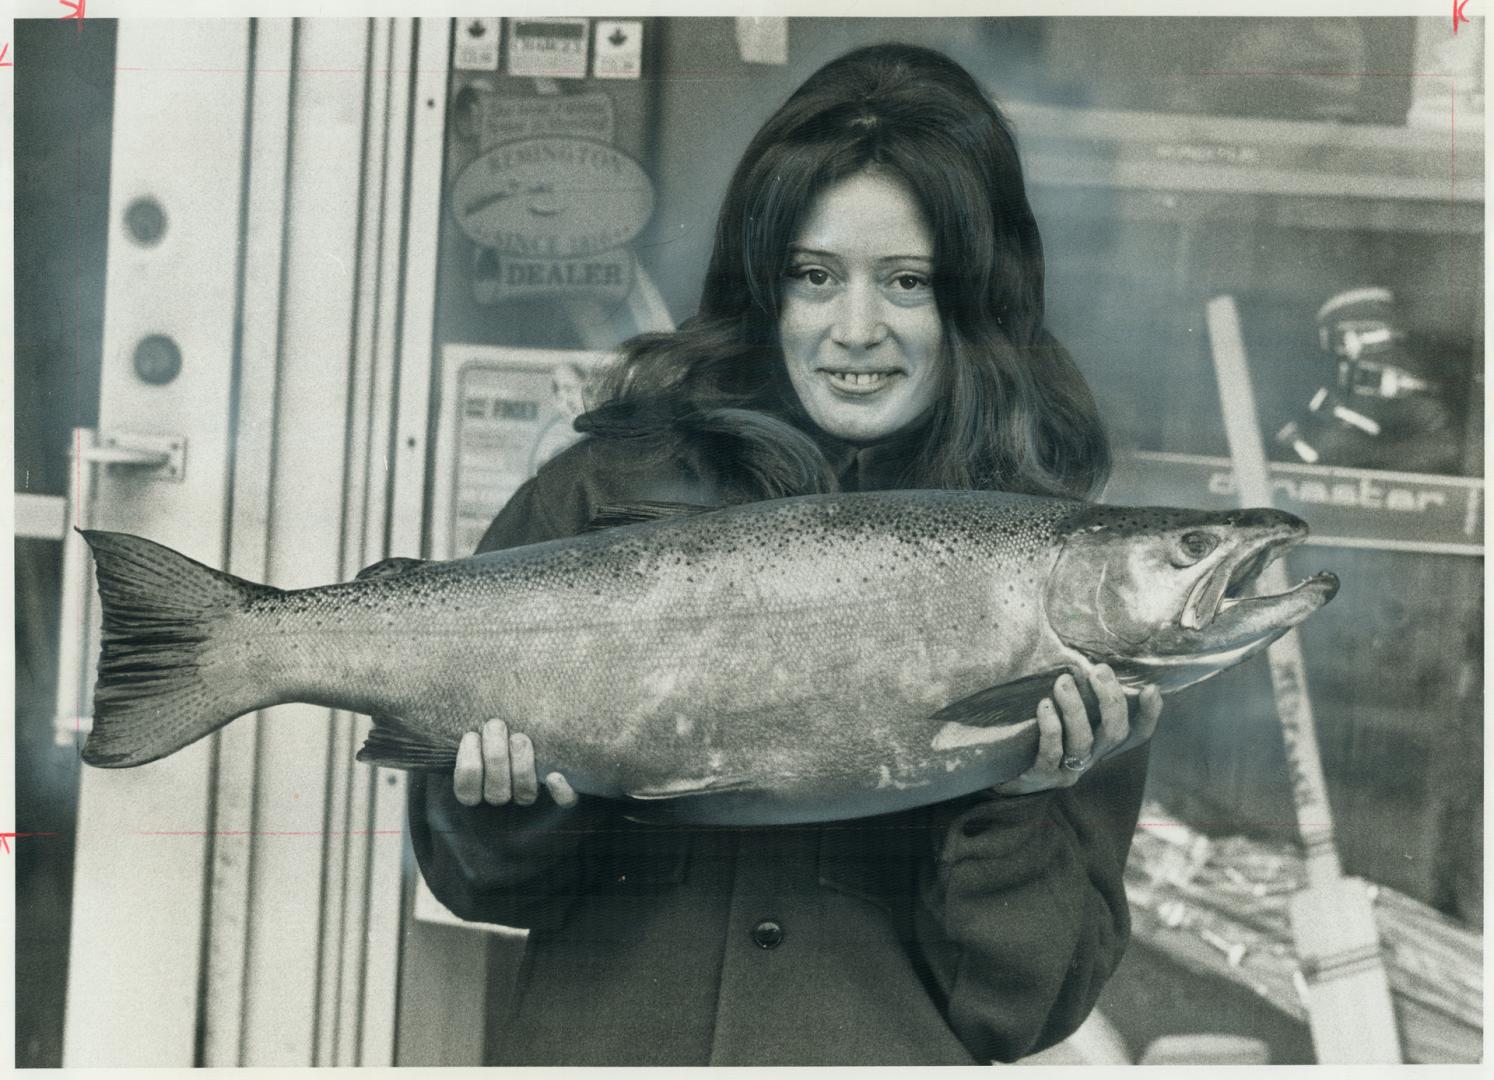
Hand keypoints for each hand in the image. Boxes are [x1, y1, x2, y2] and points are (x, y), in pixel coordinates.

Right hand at [452, 717, 576, 808]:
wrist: (528, 739)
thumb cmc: (486, 729)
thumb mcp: (461, 726)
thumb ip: (446, 719)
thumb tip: (401, 691)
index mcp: (475, 788)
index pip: (467, 791)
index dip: (469, 767)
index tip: (470, 735)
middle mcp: (501, 796)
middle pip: (496, 792)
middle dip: (495, 757)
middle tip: (496, 724)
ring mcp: (530, 799)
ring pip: (525, 794)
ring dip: (522, 765)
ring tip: (520, 737)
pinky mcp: (558, 797)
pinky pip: (563, 803)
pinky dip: (561, 791)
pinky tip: (555, 774)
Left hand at [991, 666, 1160, 796]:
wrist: (998, 774)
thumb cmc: (1032, 736)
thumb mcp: (1060, 716)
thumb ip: (1077, 695)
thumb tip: (1081, 657)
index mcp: (1099, 744)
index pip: (1135, 734)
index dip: (1149, 715)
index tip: (1152, 689)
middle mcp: (1089, 758)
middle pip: (1114, 733)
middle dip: (1110, 700)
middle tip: (1098, 671)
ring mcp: (1067, 770)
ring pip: (1083, 741)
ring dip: (1075, 709)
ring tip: (1063, 682)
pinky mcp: (1041, 775)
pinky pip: (1050, 752)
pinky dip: (1050, 728)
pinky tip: (1044, 705)